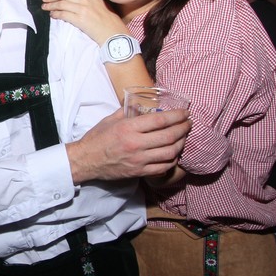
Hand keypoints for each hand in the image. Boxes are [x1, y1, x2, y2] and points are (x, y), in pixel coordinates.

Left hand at [41, 0, 128, 44]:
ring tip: (45, 7)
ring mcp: (82, 9)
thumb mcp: (98, 4)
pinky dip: (55, 14)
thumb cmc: (106, 20)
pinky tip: (52, 15)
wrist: (111, 31)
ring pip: (61, 4)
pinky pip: (63, 14)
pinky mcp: (79, 19)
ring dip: (51, 5)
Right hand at [67, 108, 189, 181]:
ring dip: (181, 144)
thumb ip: (128, 110)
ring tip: (184, 137)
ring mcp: (139, 160)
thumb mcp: (111, 119)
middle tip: (189, 123)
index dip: (177, 116)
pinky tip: (174, 153)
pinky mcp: (139, 172)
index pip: (160, 120)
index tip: (185, 113)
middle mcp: (136, 144)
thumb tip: (142, 103)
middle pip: (169, 136)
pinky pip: (163, 167)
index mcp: (129, 128)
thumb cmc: (97, 138)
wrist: (86, 160)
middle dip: (184, 128)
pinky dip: (172, 160)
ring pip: (170, 153)